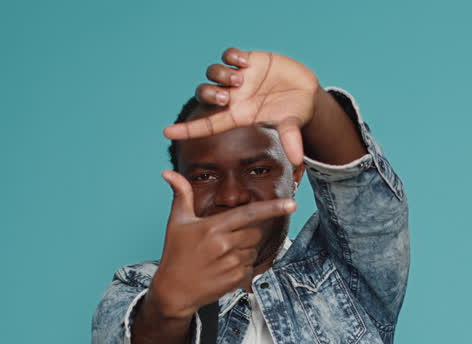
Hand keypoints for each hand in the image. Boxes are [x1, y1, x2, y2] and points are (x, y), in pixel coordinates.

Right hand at [147, 169, 295, 317]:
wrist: (174, 290)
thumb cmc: (176, 253)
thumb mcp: (177, 222)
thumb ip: (181, 195)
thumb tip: (168, 172)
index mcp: (212, 227)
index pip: (249, 213)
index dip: (273, 208)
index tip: (292, 204)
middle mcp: (224, 245)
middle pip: (255, 232)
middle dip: (246, 234)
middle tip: (225, 240)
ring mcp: (231, 264)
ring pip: (253, 249)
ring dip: (243, 250)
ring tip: (220, 256)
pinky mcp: (235, 279)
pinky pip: (250, 266)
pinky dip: (241, 266)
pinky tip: (223, 268)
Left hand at [163, 47, 318, 166]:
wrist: (305, 92)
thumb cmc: (294, 113)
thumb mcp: (290, 126)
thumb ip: (290, 139)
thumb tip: (298, 160)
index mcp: (237, 116)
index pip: (206, 125)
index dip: (186, 129)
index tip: (166, 132)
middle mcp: (234, 98)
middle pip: (204, 94)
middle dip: (210, 94)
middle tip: (227, 96)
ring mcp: (239, 78)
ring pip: (214, 73)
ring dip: (222, 75)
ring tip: (241, 78)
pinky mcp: (249, 61)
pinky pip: (229, 55)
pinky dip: (233, 57)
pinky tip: (247, 62)